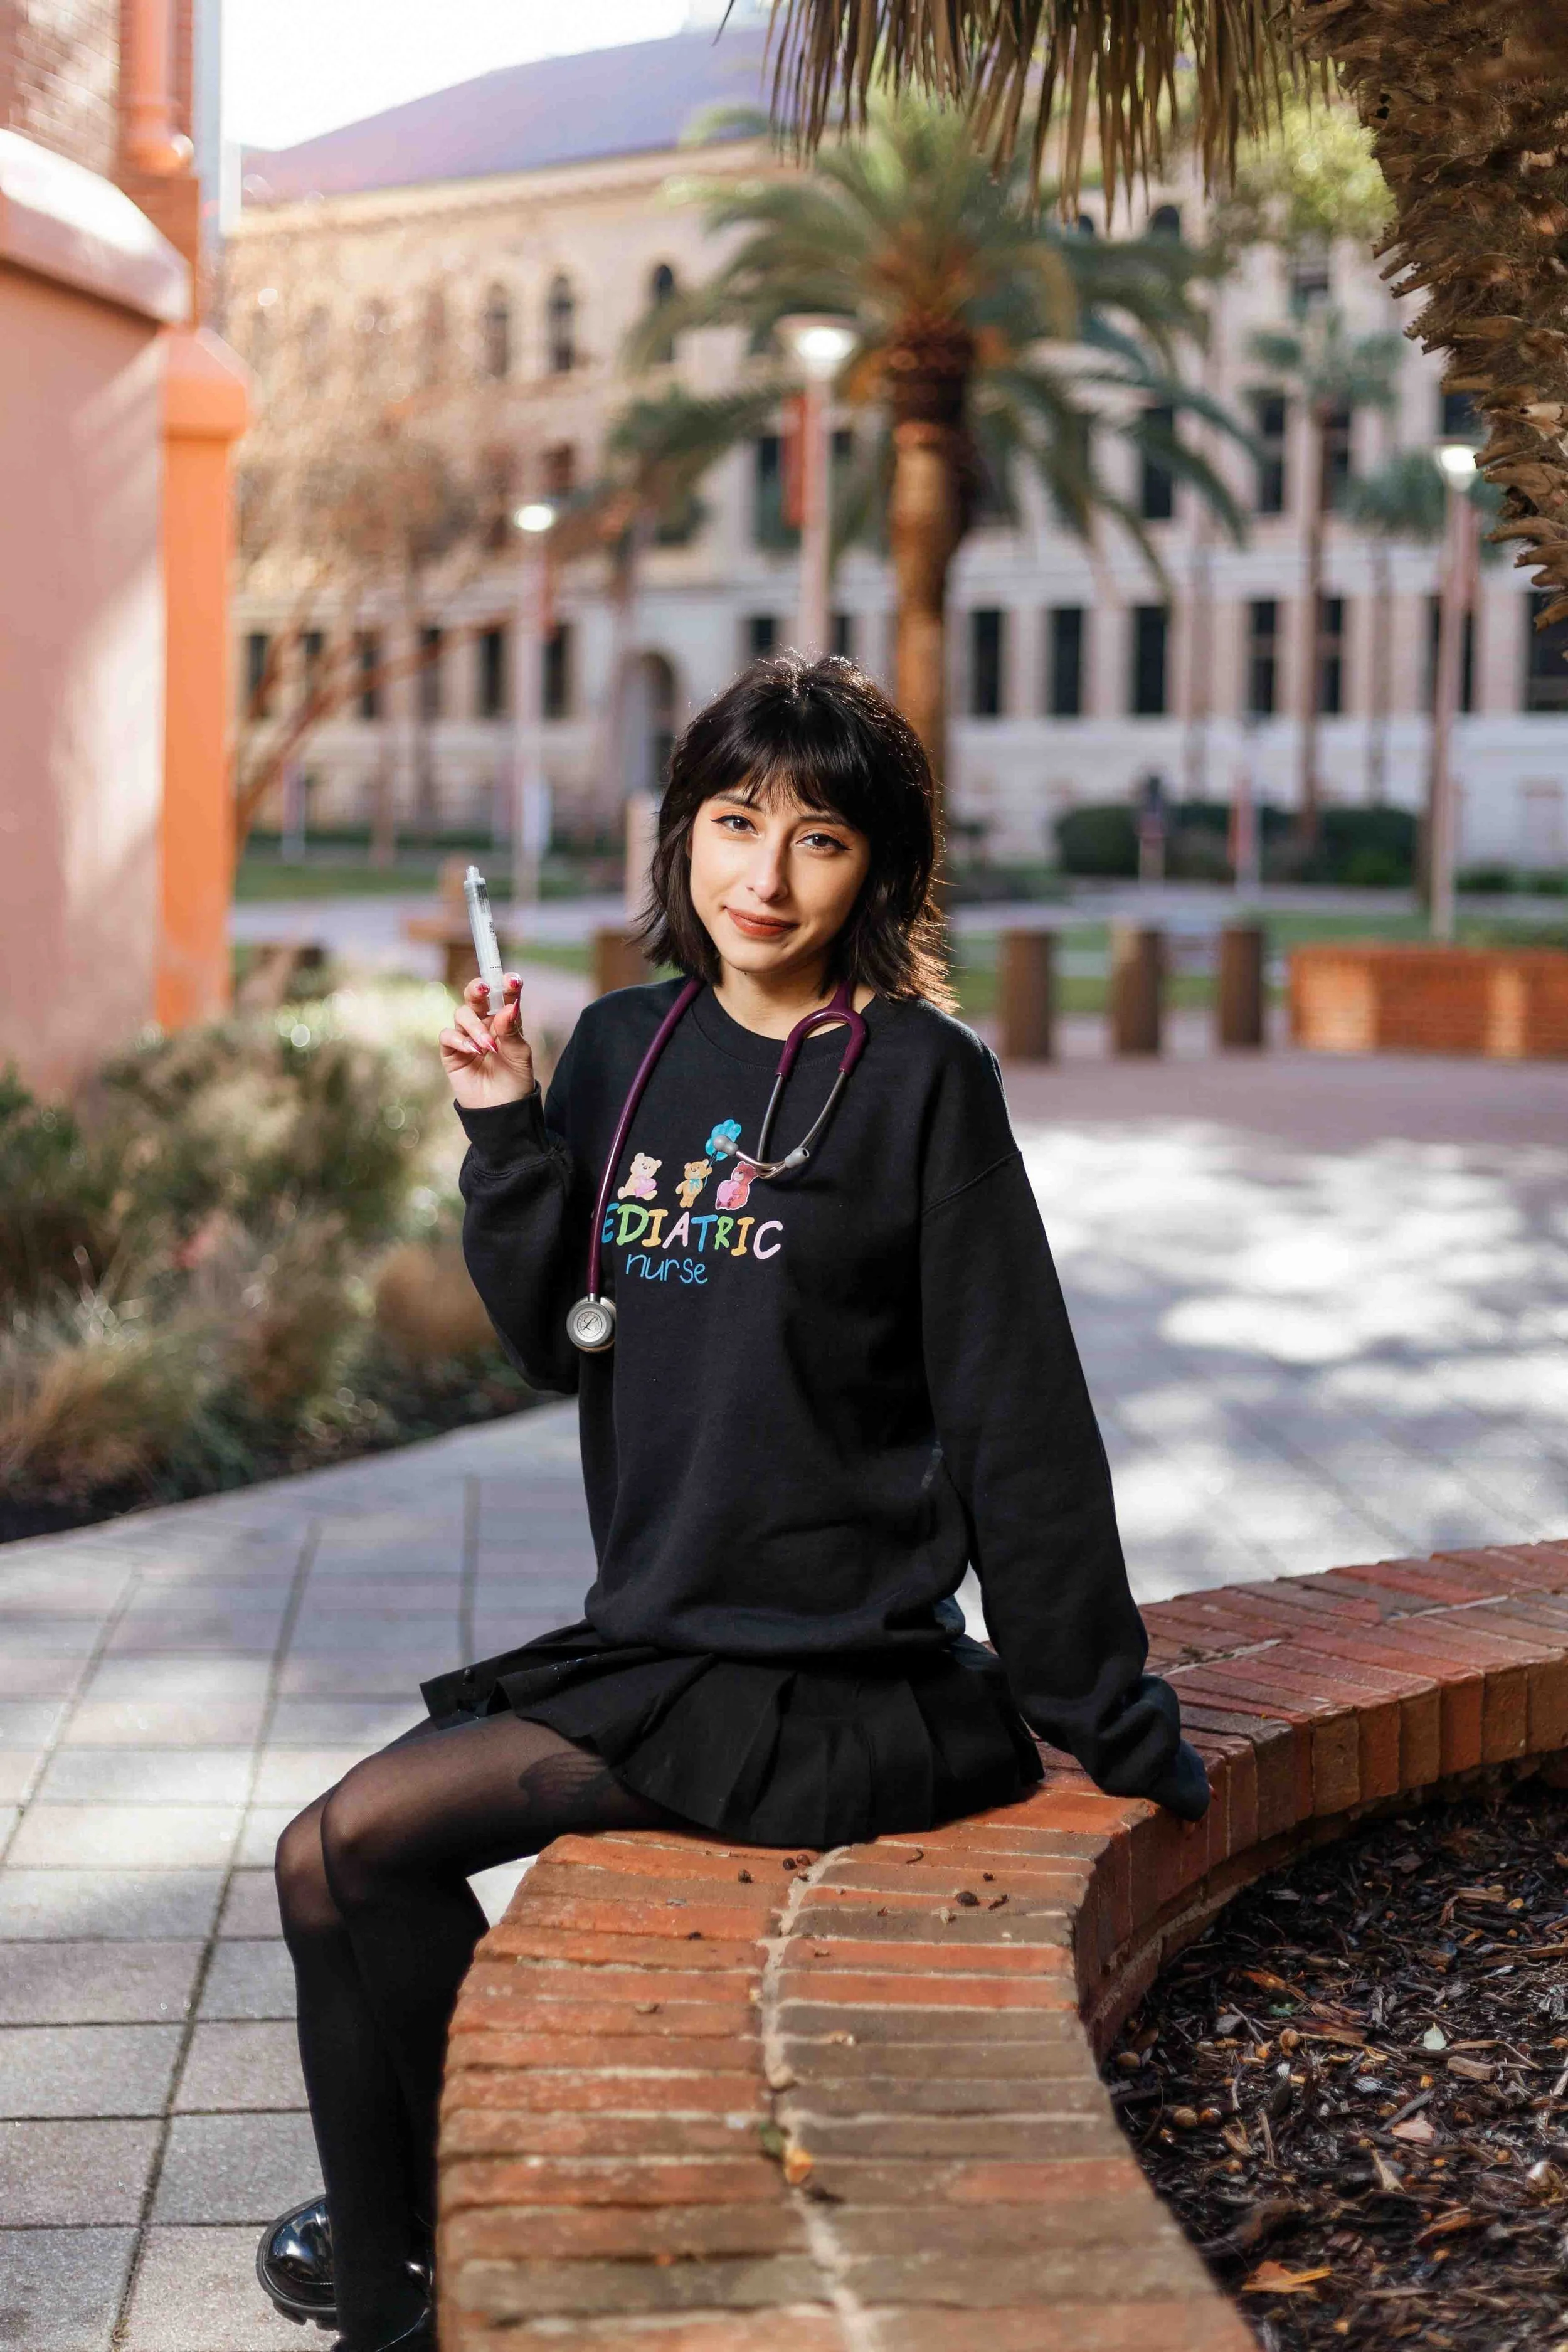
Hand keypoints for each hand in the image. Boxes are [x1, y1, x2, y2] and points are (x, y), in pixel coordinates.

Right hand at [439, 974, 534, 1109]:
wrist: (501, 1111)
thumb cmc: (515, 1082)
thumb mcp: (520, 1057)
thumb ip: (512, 1032)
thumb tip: (508, 1007)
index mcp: (505, 1022)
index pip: (504, 997)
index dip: (507, 985)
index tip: (512, 980)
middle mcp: (485, 1025)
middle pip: (476, 997)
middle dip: (478, 989)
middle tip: (484, 989)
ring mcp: (466, 1037)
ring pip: (462, 1014)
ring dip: (474, 1026)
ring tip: (488, 1047)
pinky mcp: (452, 1052)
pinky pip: (448, 1035)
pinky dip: (459, 1040)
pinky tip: (473, 1051)